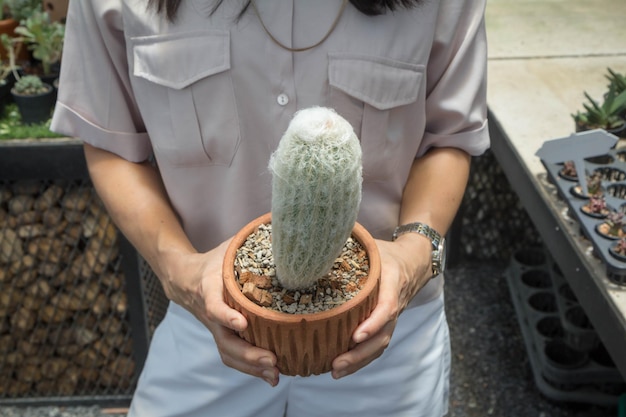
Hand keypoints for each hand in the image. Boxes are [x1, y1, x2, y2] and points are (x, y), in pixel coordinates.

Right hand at [160, 239, 279, 385]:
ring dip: (251, 367)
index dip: (226, 315)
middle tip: (272, 360)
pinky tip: (271, 374)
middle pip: (224, 340)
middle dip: (248, 353)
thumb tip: (283, 224)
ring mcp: (215, 327)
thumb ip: (251, 238)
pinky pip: (232, 356)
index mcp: (209, 288)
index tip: (243, 322)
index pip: (214, 305)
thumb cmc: (212, 260)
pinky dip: (250, 368)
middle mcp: (210, 313)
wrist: (182, 277)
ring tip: (275, 375)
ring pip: (228, 353)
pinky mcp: (221, 335)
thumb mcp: (228, 246)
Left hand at [330, 236, 431, 378]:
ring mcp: (392, 317)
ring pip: (380, 344)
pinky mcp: (386, 324)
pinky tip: (341, 366)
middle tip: (336, 363)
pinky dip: (361, 359)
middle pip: (383, 334)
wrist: (414, 261)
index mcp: (392, 280)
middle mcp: (395, 303)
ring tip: (335, 370)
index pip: (387, 306)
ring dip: (359, 361)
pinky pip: (376, 345)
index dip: (373, 323)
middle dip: (360, 353)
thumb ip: (350, 246)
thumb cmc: (386, 252)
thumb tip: (317, 247)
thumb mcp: (372, 245)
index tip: (355, 336)